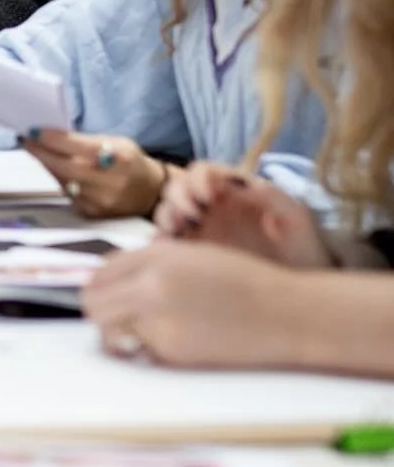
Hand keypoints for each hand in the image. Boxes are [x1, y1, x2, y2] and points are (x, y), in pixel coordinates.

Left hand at [21, 128, 166, 217]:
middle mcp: (110, 182)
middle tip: (27, 140)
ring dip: (47, 164)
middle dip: (42, 152)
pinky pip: (68, 193)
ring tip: (37, 150)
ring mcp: (101, 200)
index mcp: (119, 157)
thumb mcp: (116, 142)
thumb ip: (86, 140)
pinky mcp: (93, 213)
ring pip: (63, 180)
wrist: (150, 193)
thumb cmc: (130, 161)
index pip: (78, 146)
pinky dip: (59, 179)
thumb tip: (51, 134)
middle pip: (66, 166)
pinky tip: (55, 169)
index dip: (53, 139)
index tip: (35, 130)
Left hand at [82, 240, 308, 367]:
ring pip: (108, 329)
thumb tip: (113, 277)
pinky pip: (140, 349)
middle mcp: (151, 284)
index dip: (100, 284)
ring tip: (138, 332)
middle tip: (115, 317)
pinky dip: (146, 348)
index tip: (106, 294)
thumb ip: (150, 262)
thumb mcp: (192, 255)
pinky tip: (170, 341)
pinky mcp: (172, 351)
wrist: (285, 313)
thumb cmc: (244, 282)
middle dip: (100, 310)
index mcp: (157, 256)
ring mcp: (159, 319)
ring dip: (116, 332)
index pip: (101, 272)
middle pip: (93, 302)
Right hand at [155, 161, 333, 266]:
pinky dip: (161, 247)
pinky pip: (167, 248)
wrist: (306, 294)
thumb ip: (271, 195)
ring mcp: (201, 233)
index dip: (198, 179)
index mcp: (233, 191)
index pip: (202, 172)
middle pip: (177, 189)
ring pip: (167, 214)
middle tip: (191, 217)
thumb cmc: (304, 251)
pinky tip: (169, 254)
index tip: (208, 196)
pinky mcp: (194, 258)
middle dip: (178, 198)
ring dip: (165, 219)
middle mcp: (212, 209)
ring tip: (177, 235)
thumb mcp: (295, 217)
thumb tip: (243, 183)